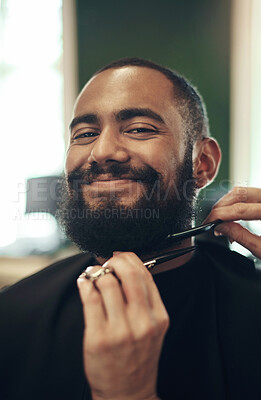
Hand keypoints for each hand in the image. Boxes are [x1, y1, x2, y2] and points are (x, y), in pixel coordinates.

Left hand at [77, 251, 168, 399]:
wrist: (127, 392)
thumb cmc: (138, 358)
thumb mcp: (152, 329)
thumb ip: (145, 300)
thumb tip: (127, 268)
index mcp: (159, 317)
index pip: (146, 276)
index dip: (130, 259)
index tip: (120, 256)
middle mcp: (142, 322)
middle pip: (129, 275)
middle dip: (115, 260)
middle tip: (107, 261)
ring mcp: (120, 331)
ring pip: (107, 284)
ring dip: (96, 273)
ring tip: (92, 275)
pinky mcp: (99, 338)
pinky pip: (90, 299)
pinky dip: (85, 284)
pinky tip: (84, 283)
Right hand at [204, 186, 260, 258]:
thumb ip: (241, 236)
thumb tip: (221, 227)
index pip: (241, 208)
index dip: (221, 215)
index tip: (209, 222)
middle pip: (240, 194)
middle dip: (222, 206)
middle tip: (211, 220)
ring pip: (244, 192)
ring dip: (228, 203)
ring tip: (221, 220)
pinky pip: (251, 196)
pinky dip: (238, 203)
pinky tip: (233, 216)